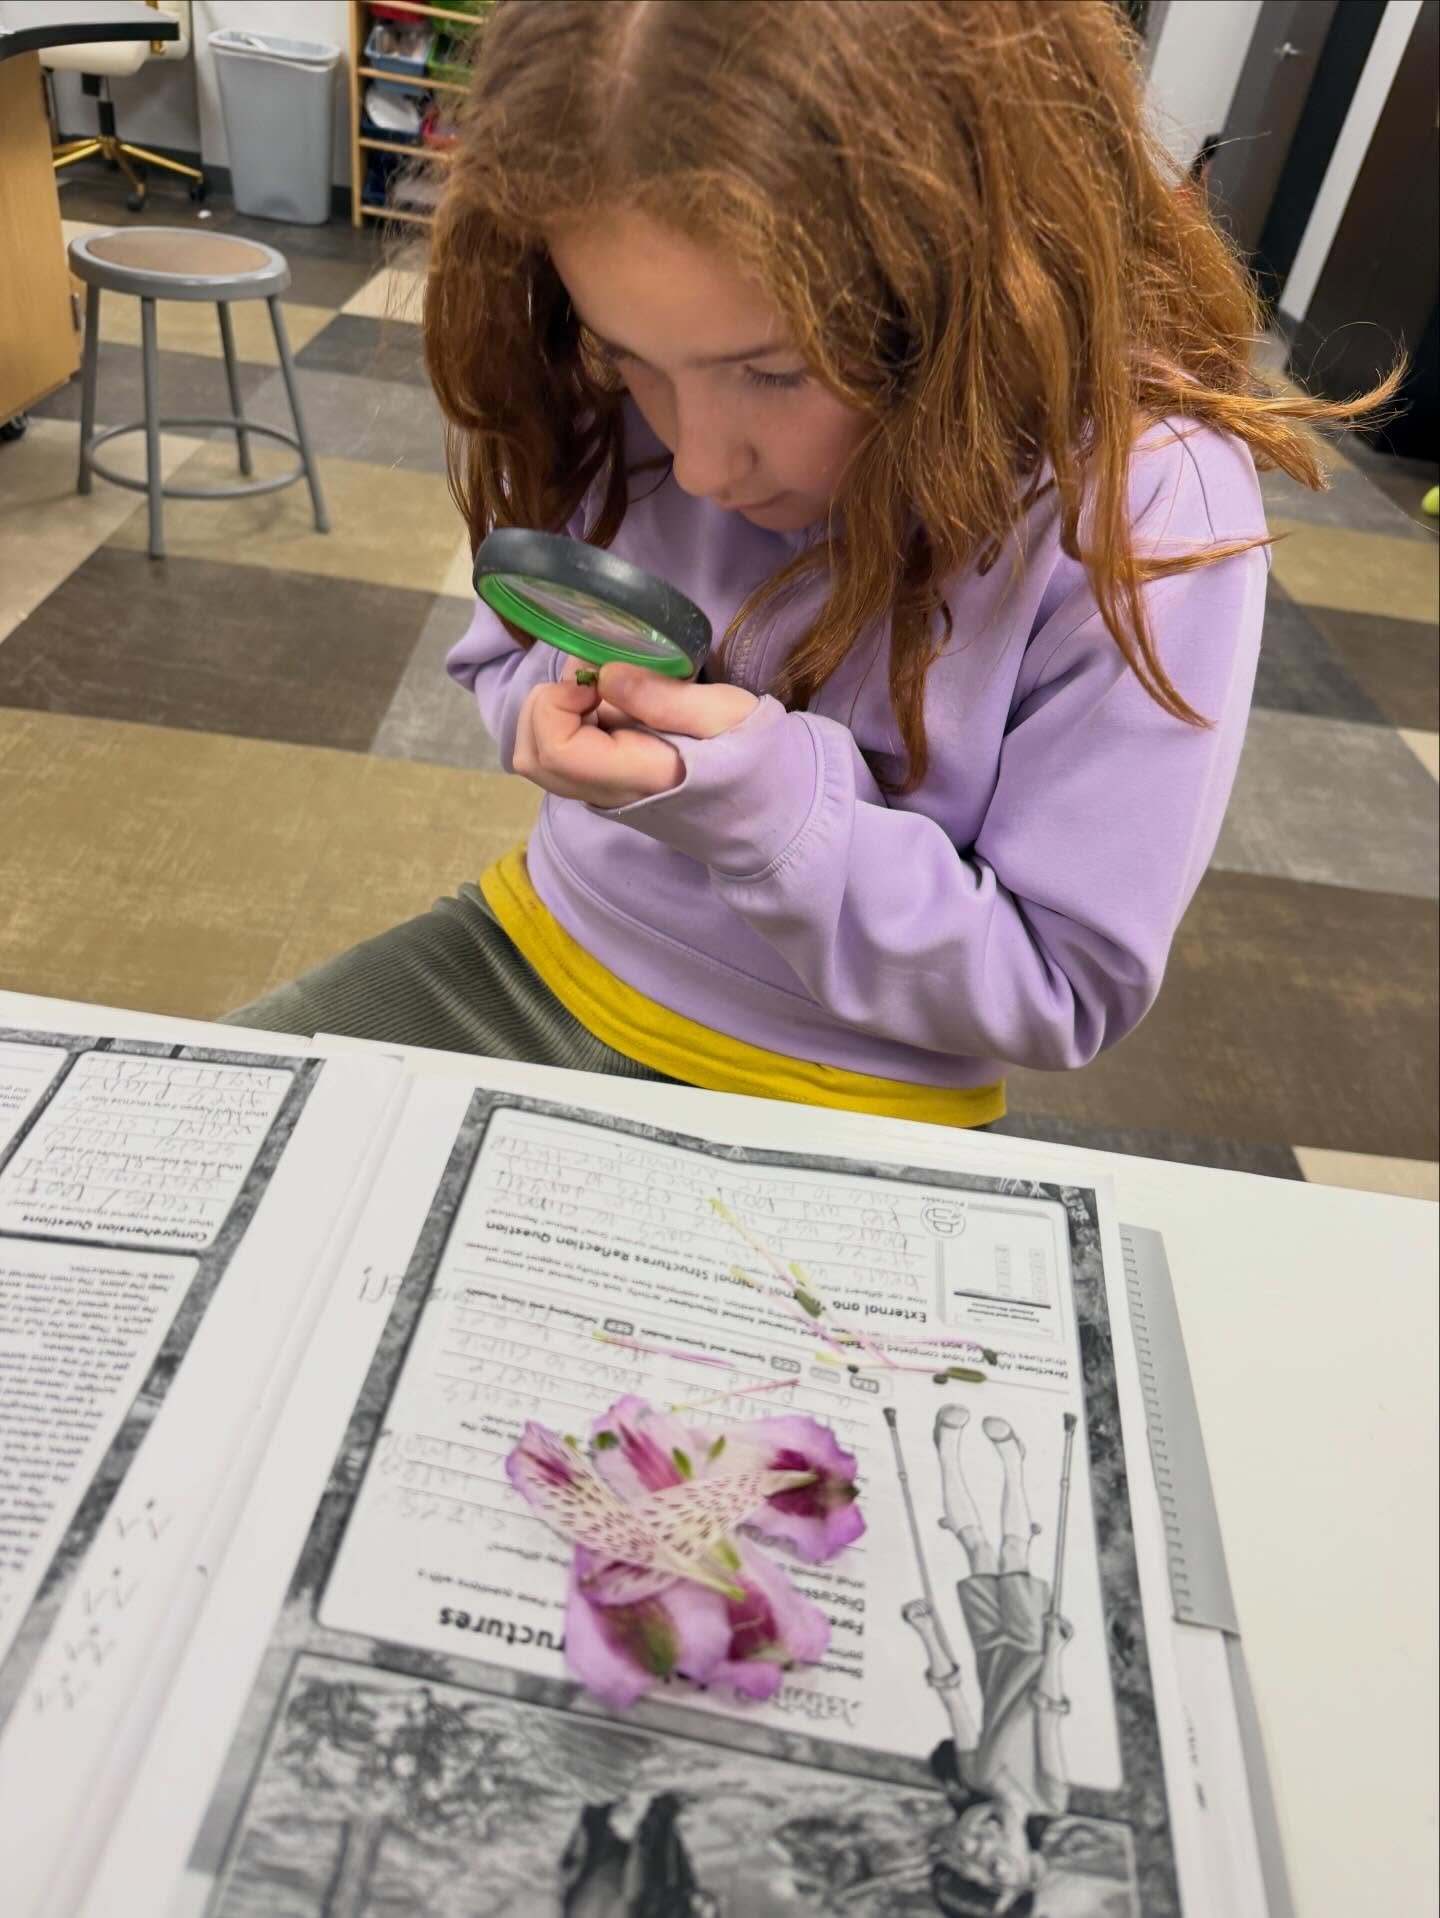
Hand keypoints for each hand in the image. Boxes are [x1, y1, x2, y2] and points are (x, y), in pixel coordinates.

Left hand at [512, 665, 758, 808]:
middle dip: (545, 705)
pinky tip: (614, 705)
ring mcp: (604, 795)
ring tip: (606, 689)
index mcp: (639, 779)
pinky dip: (570, 721)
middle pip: (530, 757)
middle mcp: (610, 795)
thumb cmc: (760, 760)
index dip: (557, 703)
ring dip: (556, 712)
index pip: (554, 749)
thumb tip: (603, 674)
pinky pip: (562, 753)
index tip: (598, 678)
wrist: (775, 812)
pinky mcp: (608, 786)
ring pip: (538, 756)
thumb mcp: (727, 715)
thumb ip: (665, 696)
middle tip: (594, 680)